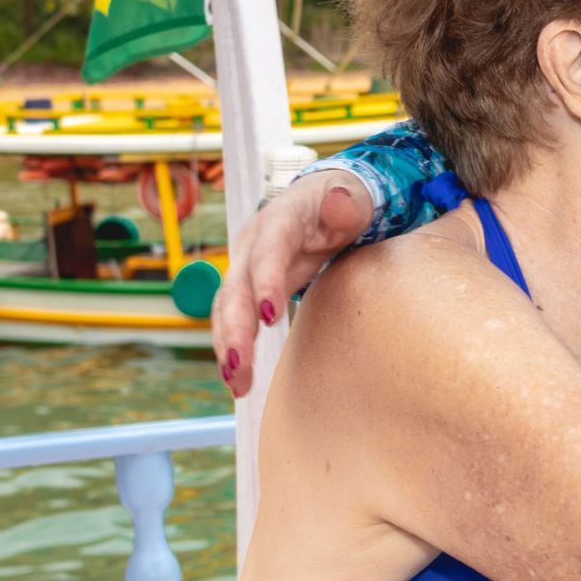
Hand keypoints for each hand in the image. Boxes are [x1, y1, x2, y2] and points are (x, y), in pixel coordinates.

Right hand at [213, 172, 371, 395]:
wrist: (319, 201)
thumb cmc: (341, 203)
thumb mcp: (352, 199)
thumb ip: (346, 204)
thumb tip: (340, 197)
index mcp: (279, 220)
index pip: (268, 252)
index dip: (265, 281)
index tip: (269, 316)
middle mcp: (252, 244)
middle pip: (237, 287)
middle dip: (235, 327)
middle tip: (239, 364)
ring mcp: (245, 266)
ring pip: (227, 308)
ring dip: (228, 346)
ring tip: (237, 382)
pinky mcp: (246, 287)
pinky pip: (233, 318)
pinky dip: (233, 347)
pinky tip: (238, 379)